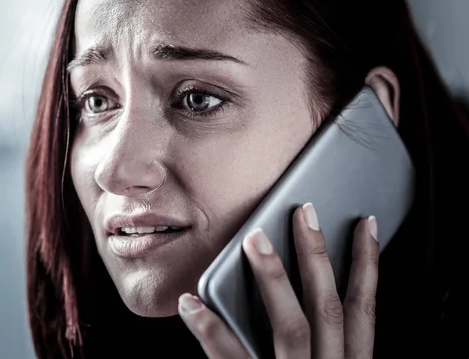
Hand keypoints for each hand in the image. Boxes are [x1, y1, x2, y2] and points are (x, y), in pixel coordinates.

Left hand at [178, 203, 378, 358]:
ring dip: (272, 279)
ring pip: (289, 326)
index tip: (363, 225)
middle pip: (327, 308)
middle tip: (302, 212)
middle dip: (316, 256)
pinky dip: (211, 330)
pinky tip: (191, 302)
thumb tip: (307, 298)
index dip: (367, 266)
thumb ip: (323, 346)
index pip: (364, 310)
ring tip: (253, 241)